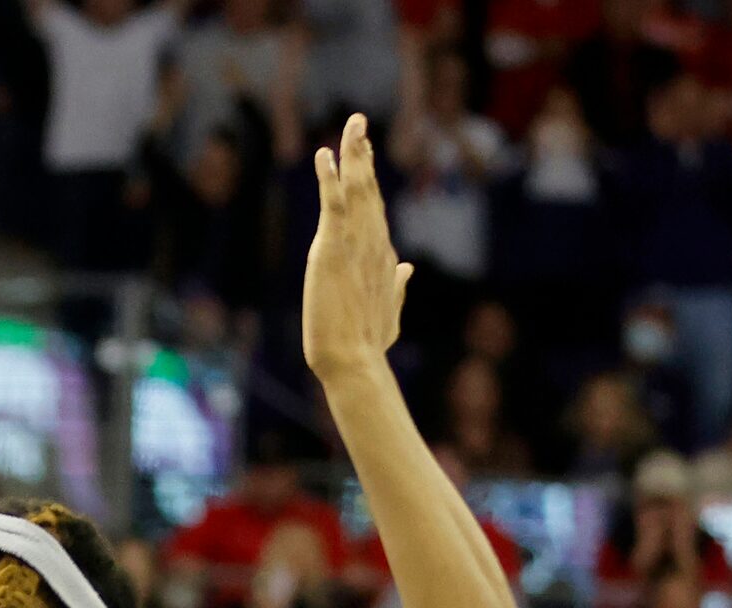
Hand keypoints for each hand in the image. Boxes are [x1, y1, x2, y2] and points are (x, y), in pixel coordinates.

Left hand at [300, 116, 409, 382]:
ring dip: (353, 154)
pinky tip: (324, 154)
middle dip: (363, 154)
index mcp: (381, 254)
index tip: (364, 151)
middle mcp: (373, 243)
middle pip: (369, 189)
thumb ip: (397, 287)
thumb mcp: (389, 310)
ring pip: (356, 190)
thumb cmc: (368, 343)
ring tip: (351, 125)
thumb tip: (407, 270)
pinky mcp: (333, 250)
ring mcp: (355, 244)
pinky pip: (332, 206)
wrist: (354, 360)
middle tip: (358, 122)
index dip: (369, 177)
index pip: (375, 207)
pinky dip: (328, 179)